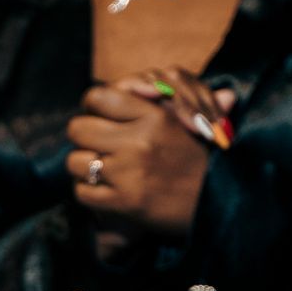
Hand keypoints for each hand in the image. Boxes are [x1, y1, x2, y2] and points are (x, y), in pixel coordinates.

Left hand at [64, 68, 227, 240]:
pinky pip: (82, 192)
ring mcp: (128, 172)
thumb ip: (163, 103)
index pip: (98, 96)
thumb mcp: (188, 123)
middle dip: (83, 138)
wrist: (217, 204)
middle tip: (94, 147)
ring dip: (83, 168)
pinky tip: (103, 192)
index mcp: (155, 115)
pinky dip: (88, 193)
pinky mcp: (123, 202)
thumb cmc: (200, 161)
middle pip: (78, 128)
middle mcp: (139, 140)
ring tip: (99, 171)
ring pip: (74, 161)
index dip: (93, 108)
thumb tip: (154, 86)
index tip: (99, 118)